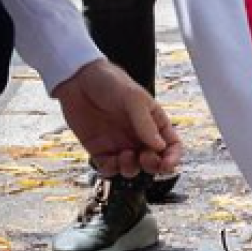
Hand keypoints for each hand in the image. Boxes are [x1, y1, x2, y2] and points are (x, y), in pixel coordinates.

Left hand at [53, 58, 181, 177]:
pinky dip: (111, 170)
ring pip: (132, 168)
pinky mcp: (99, 150)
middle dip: (152, 166)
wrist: (78, 80)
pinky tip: (109, 160)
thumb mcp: (133, 98)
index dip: (173, 157)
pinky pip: (109, 168)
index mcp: (153, 122)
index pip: (171, 145)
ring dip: (131, 168)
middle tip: (144, 158)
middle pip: (154, 161)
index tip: (167, 164)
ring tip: (124, 155)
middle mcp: (139, 136)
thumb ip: (146, 123)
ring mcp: (120, 144)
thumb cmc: (111, 82)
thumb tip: (160, 146)